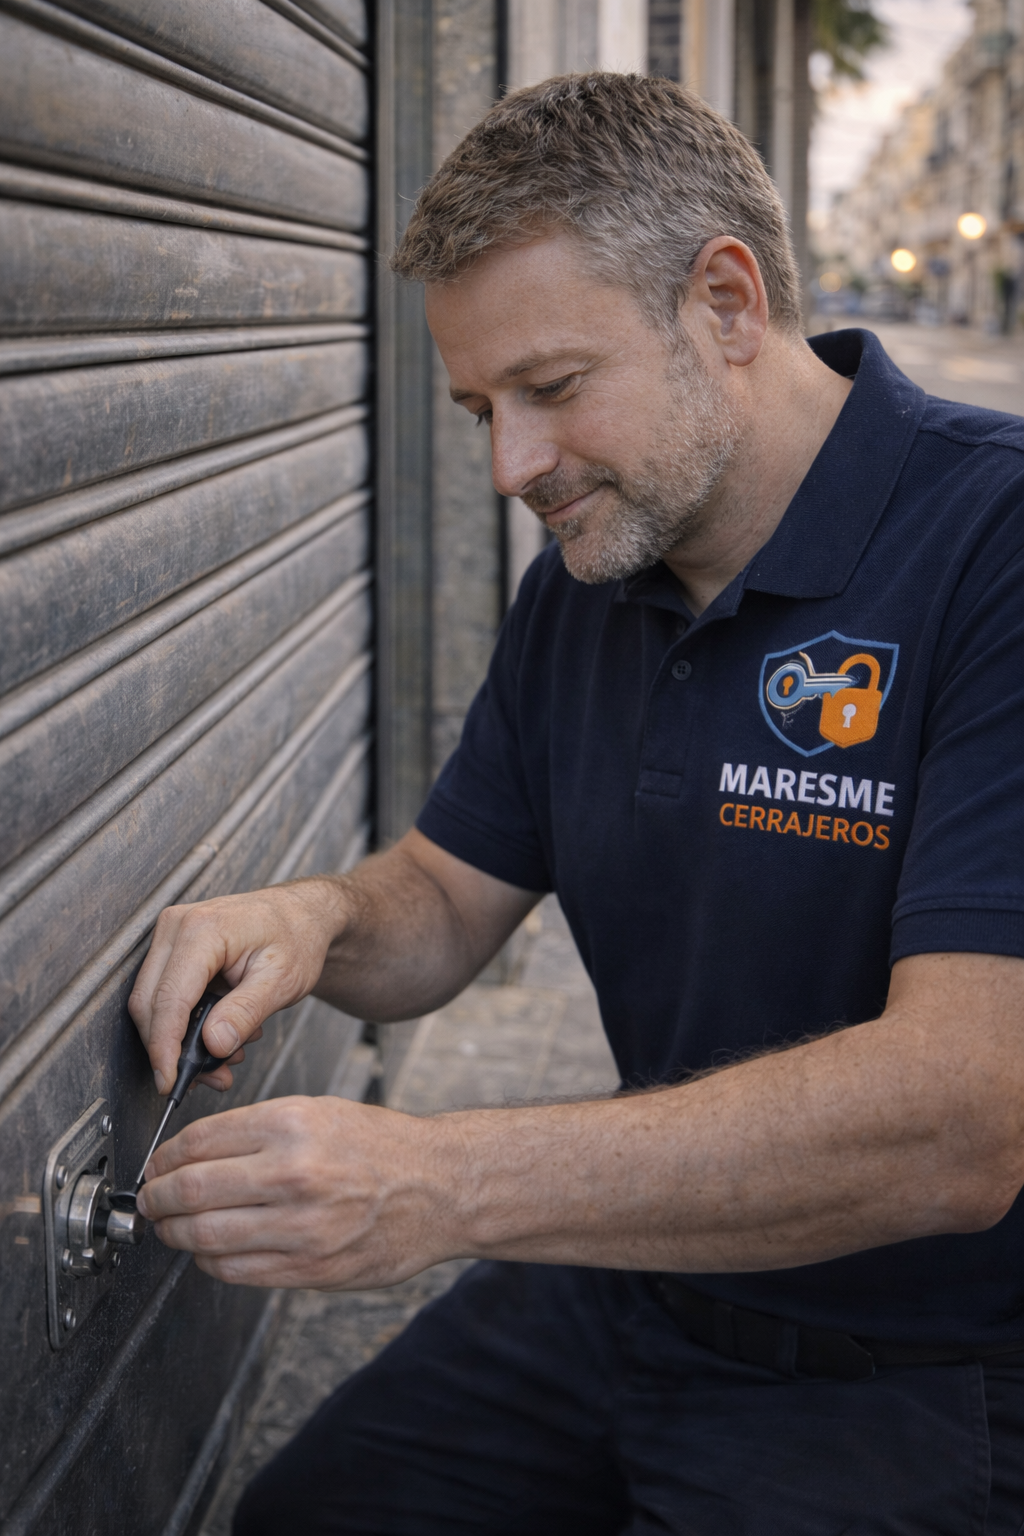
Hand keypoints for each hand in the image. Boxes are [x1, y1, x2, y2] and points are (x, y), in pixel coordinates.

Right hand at [129, 880, 347, 1095]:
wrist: (299, 914)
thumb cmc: (296, 937)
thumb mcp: (282, 979)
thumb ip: (246, 1011)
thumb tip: (213, 1044)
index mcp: (203, 930)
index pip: (170, 998)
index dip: (165, 1047)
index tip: (169, 1082)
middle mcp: (177, 926)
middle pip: (149, 1004)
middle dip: (172, 1050)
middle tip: (211, 1077)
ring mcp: (170, 935)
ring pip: (151, 1003)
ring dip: (179, 1040)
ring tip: (226, 1058)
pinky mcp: (171, 948)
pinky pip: (163, 995)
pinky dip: (183, 1024)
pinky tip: (218, 1037)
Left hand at [135, 1096, 461, 1287]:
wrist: (441, 1187)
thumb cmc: (382, 1147)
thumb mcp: (320, 1112)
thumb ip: (257, 1131)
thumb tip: (192, 1154)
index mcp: (293, 1124)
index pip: (199, 1141)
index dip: (163, 1158)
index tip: (156, 1166)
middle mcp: (295, 1173)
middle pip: (191, 1191)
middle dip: (156, 1199)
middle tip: (149, 1200)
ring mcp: (303, 1226)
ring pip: (206, 1237)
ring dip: (175, 1234)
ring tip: (171, 1228)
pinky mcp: (312, 1268)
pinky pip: (236, 1271)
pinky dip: (210, 1262)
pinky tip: (210, 1251)